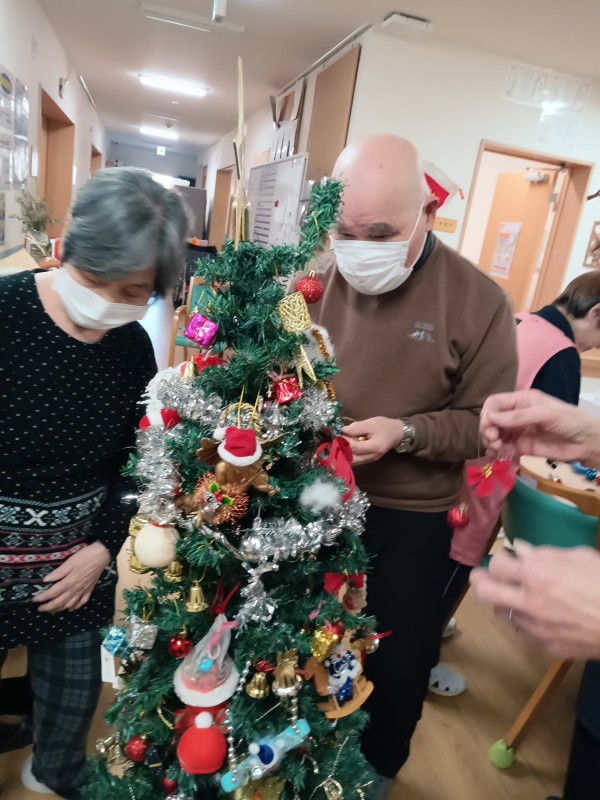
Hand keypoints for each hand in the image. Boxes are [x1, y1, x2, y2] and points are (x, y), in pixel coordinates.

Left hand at [33, 541, 110, 612]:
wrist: (102, 556)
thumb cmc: (85, 556)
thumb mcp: (69, 562)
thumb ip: (58, 573)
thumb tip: (45, 581)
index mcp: (68, 582)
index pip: (52, 593)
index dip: (42, 598)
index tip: (34, 600)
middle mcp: (75, 590)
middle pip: (59, 602)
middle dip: (48, 607)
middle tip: (40, 609)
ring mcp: (83, 591)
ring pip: (69, 605)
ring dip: (59, 609)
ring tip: (52, 611)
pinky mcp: (89, 590)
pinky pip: (81, 602)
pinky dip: (74, 607)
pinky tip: (70, 608)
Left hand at [341, 417, 404, 464]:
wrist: (397, 433)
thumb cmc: (384, 426)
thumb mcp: (371, 423)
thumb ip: (356, 428)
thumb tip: (343, 431)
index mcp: (374, 447)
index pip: (355, 448)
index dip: (345, 442)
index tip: (338, 435)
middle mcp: (372, 456)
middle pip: (352, 459)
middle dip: (342, 451)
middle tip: (336, 442)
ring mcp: (370, 460)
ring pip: (353, 462)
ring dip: (344, 455)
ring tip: (339, 445)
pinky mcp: (368, 460)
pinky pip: (356, 461)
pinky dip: (349, 456)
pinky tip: (345, 449)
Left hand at [470, 541, 599, 658]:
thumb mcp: (579, 556)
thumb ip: (545, 554)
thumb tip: (520, 551)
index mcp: (537, 575)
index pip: (496, 565)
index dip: (498, 560)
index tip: (503, 559)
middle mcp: (529, 602)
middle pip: (485, 592)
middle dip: (479, 581)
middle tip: (481, 577)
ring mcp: (536, 628)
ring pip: (502, 614)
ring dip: (504, 603)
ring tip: (513, 595)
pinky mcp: (547, 647)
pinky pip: (524, 632)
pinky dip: (525, 621)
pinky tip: (537, 615)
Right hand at [480, 389, 598, 461]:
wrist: (587, 443)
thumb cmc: (570, 421)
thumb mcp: (546, 414)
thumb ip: (519, 416)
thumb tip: (491, 418)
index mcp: (521, 400)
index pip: (494, 403)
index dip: (487, 414)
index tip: (489, 427)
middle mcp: (516, 415)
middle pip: (491, 420)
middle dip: (488, 430)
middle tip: (494, 440)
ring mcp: (518, 432)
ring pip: (494, 435)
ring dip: (491, 443)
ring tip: (497, 450)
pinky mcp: (521, 448)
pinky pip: (503, 449)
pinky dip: (498, 454)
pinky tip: (500, 458)